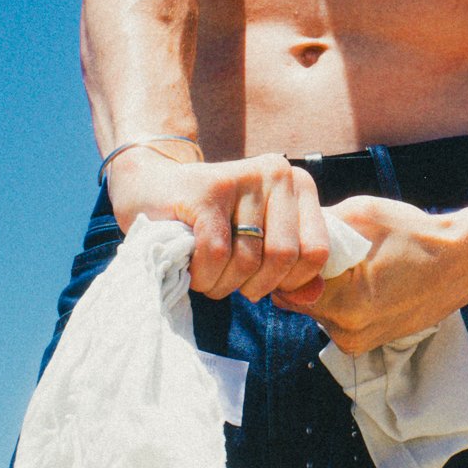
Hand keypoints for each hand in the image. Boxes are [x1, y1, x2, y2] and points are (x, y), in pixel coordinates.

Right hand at [105, 148, 331, 301]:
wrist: (150, 187)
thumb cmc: (212, 223)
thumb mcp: (260, 243)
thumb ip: (292, 271)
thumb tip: (313, 295)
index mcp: (299, 185)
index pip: (317, 250)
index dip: (290, 280)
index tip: (263, 280)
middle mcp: (278, 172)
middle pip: (283, 257)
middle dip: (255, 286)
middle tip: (231, 283)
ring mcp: (243, 178)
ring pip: (247, 260)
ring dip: (223, 285)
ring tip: (209, 275)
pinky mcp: (207, 191)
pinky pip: (216, 255)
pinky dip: (203, 275)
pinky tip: (193, 269)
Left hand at [275, 193, 467, 351]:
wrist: (464, 260)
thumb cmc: (415, 234)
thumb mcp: (361, 216)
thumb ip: (316, 228)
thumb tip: (284, 231)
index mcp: (344, 305)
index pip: (285, 289)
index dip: (288, 262)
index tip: (300, 242)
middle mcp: (349, 333)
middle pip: (299, 301)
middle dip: (305, 274)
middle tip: (331, 249)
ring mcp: (361, 342)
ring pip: (318, 310)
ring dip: (324, 286)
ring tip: (353, 262)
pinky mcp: (371, 341)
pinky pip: (339, 317)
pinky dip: (342, 297)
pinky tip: (365, 276)